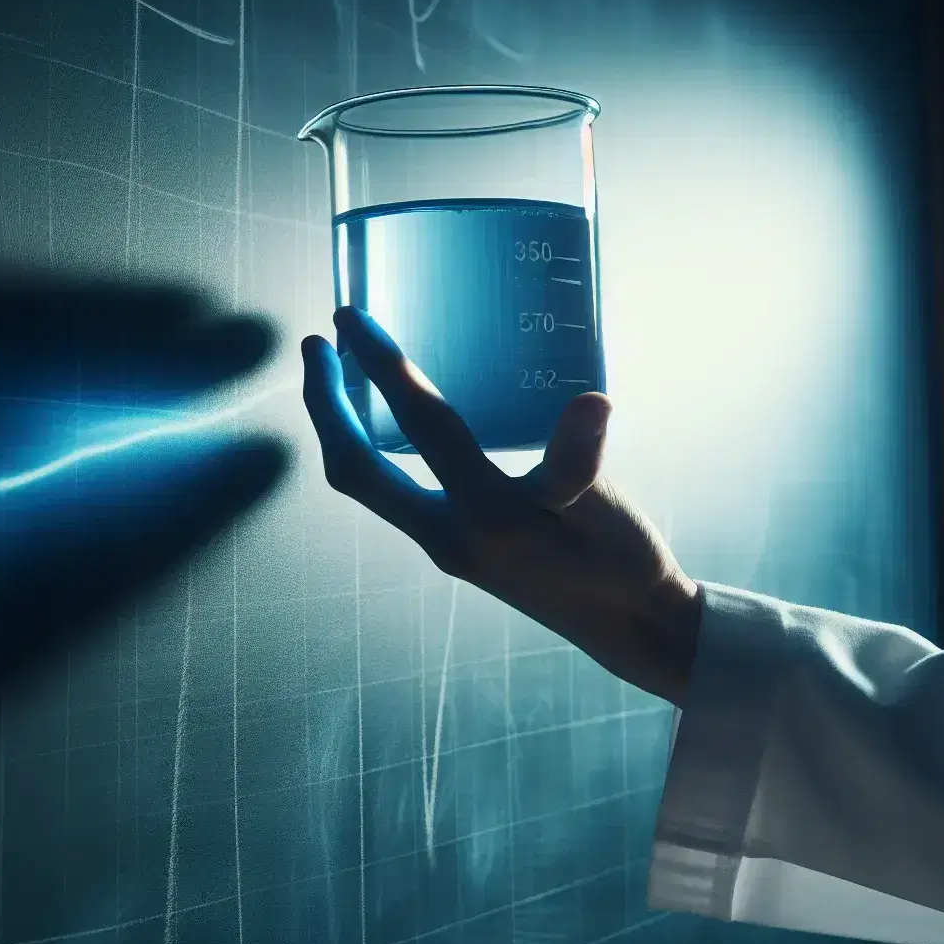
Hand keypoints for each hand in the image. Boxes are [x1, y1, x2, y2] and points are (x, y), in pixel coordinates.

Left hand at [300, 306, 702, 705]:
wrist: (628, 627)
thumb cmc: (622, 564)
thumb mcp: (606, 505)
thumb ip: (582, 459)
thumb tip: (592, 400)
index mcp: (486, 518)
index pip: (422, 427)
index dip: (383, 366)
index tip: (351, 316)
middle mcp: (450, 536)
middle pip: (354, 469)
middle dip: (326, 405)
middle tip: (315, 343)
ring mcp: (445, 546)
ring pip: (367, 485)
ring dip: (342, 429)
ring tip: (338, 373)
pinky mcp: (454, 549)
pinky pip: (394, 494)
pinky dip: (377, 451)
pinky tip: (387, 420)